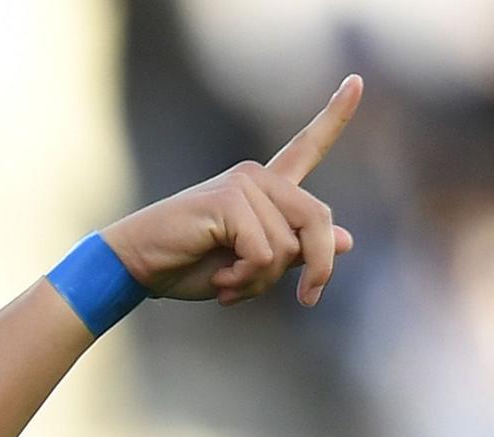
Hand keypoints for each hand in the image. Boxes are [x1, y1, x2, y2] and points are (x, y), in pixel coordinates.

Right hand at [107, 77, 361, 306]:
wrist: (136, 266)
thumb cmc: (189, 266)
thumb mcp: (252, 266)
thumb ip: (295, 250)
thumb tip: (347, 241)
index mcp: (266, 187)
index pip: (308, 146)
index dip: (336, 114)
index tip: (357, 81)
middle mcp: (258, 177)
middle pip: (318, 220)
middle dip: (319, 268)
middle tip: (307, 299)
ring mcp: (244, 184)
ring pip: (289, 247)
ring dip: (263, 281)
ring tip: (229, 283)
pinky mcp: (230, 199)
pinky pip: (265, 253)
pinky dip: (246, 279)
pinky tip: (221, 280)